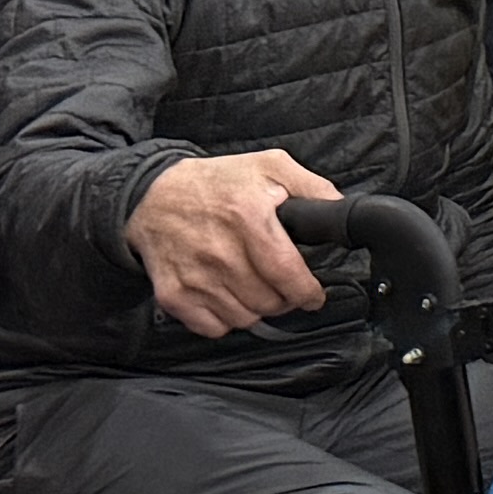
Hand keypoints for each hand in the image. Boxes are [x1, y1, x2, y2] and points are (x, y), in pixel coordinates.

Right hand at [128, 147, 336, 336]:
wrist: (152, 197)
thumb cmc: (216, 182)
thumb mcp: (270, 166)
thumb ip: (312, 186)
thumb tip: (340, 209)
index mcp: (248, 217)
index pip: (287, 273)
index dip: (307, 291)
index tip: (314, 295)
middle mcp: (220, 252)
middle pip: (268, 301)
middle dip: (284, 299)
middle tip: (283, 286)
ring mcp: (194, 278)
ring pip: (244, 318)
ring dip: (257, 309)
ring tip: (256, 288)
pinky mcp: (173, 295)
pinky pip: (213, 328)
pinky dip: (226, 319)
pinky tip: (229, 296)